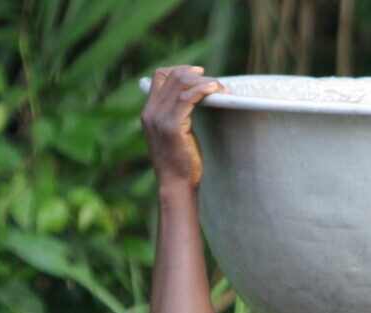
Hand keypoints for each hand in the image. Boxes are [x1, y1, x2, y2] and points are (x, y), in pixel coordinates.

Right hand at [141, 65, 226, 189]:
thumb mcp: (175, 134)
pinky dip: (203, 89)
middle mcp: (151, 112)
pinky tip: (216, 90)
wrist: (175, 185)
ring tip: (221, 89)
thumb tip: (195, 100)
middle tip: (216, 83)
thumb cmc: (180, 162)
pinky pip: (188, 98)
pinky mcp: (172, 126)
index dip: (180, 69)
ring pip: (181, 83)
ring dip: (204, 82)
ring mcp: (160, 118)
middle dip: (197, 75)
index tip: (200, 73)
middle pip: (172, 76)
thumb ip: (177, 116)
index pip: (159, 76)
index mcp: (149, 112)